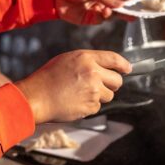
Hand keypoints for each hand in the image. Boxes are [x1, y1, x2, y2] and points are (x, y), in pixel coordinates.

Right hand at [14, 50, 131, 123]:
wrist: (37, 97)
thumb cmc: (48, 78)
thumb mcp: (67, 60)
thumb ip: (87, 62)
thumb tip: (103, 69)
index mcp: (86, 58)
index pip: (113, 58)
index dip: (123, 65)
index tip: (127, 68)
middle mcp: (93, 73)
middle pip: (117, 81)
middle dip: (111, 84)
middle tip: (99, 86)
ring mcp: (93, 91)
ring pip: (108, 96)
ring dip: (99, 96)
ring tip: (80, 94)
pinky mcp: (91, 106)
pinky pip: (97, 107)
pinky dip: (89, 106)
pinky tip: (75, 102)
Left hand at [54, 0, 130, 24]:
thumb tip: (122, 5)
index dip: (130, 2)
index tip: (137, 8)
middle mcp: (103, 0)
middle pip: (119, 8)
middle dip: (125, 12)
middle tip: (133, 16)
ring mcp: (97, 9)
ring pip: (111, 15)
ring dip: (112, 14)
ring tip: (107, 11)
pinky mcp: (89, 18)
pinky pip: (100, 20)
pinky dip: (102, 18)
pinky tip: (101, 13)